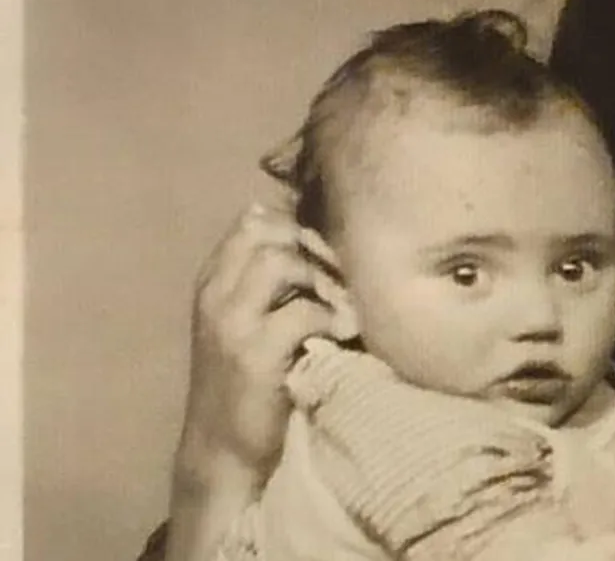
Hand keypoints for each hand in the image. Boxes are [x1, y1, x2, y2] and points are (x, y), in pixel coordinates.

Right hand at [177, 203, 341, 483]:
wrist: (222, 450)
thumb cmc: (245, 384)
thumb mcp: (246, 324)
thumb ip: (267, 283)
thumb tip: (305, 233)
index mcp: (212, 283)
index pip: (252, 222)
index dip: (297, 226)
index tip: (328, 252)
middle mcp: (215, 295)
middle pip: (267, 232)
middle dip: (314, 247)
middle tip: (342, 277)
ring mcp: (231, 323)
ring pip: (281, 262)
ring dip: (323, 279)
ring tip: (344, 306)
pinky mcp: (254, 354)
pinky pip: (304, 311)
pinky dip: (334, 318)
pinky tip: (345, 334)